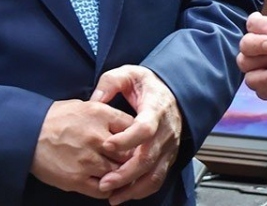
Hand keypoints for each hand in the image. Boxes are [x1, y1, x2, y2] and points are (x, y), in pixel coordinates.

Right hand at [30, 99, 134, 198]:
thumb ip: (108, 115)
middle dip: (133, 158)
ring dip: (121, 175)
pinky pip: (102, 190)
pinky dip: (108, 189)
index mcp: (100, 114)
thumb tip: (130, 127)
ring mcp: (87, 160)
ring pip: (118, 173)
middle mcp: (97, 137)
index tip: (139, 143)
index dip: (139, 137)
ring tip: (122, 175)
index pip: (134, 128)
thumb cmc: (57, 118)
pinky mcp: (76, 179)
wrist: (27, 133)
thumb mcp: (85, 106)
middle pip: (129, 153)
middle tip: (134, 162)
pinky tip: (108, 185)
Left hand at [91, 65, 182, 204]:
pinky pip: (157, 179)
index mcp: (156, 109)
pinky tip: (124, 195)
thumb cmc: (147, 85)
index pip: (145, 128)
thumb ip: (110, 83)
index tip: (106, 145)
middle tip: (104, 183)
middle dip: (125, 173)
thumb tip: (94, 99)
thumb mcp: (128, 74)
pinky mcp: (168, 157)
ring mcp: (169, 147)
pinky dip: (141, 191)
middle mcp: (166, 131)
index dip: (126, 139)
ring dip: (133, 188)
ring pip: (154, 174)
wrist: (172, 92)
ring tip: (112, 196)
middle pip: (148, 157)